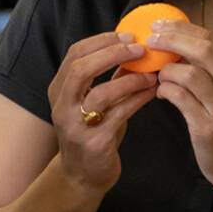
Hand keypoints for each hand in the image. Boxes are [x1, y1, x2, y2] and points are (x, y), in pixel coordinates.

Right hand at [47, 32, 158, 191]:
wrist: (83, 177)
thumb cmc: (93, 132)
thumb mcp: (95, 102)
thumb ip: (109, 77)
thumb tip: (134, 47)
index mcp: (59, 90)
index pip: (75, 54)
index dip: (102, 40)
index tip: (129, 35)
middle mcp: (62, 106)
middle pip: (81, 69)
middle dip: (113, 53)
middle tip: (140, 49)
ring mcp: (76, 126)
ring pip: (101, 93)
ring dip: (130, 79)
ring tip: (151, 74)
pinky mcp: (94, 143)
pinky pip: (119, 115)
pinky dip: (138, 100)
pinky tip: (152, 92)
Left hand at [148, 21, 212, 195]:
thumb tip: (180, 47)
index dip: (184, 28)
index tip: (161, 25)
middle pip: (204, 49)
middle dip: (172, 39)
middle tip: (150, 39)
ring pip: (190, 73)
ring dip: (166, 70)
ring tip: (157, 74)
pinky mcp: (208, 128)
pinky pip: (181, 99)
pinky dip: (165, 90)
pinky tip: (161, 92)